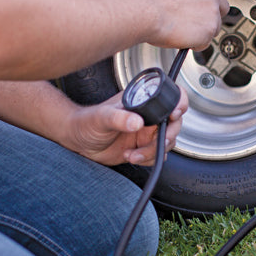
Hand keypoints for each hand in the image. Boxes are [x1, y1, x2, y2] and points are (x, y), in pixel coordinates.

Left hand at [65, 88, 187, 166]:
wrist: (77, 141)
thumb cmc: (86, 121)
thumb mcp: (102, 117)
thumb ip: (119, 118)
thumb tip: (136, 121)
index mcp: (141, 101)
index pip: (170, 96)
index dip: (179, 103)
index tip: (173, 115)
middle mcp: (147, 115)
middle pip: (174, 124)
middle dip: (167, 136)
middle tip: (157, 142)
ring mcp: (146, 132)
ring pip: (167, 142)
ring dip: (153, 152)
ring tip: (133, 153)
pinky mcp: (142, 148)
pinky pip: (157, 155)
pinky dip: (147, 159)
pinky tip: (130, 156)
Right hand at [144, 0, 228, 49]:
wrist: (147, 13)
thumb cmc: (153, 1)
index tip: (213, 2)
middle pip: (224, 7)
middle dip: (213, 15)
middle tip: (198, 20)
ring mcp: (212, 13)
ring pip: (216, 27)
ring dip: (203, 31)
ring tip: (184, 31)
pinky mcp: (209, 31)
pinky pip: (206, 42)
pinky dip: (196, 44)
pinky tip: (183, 38)